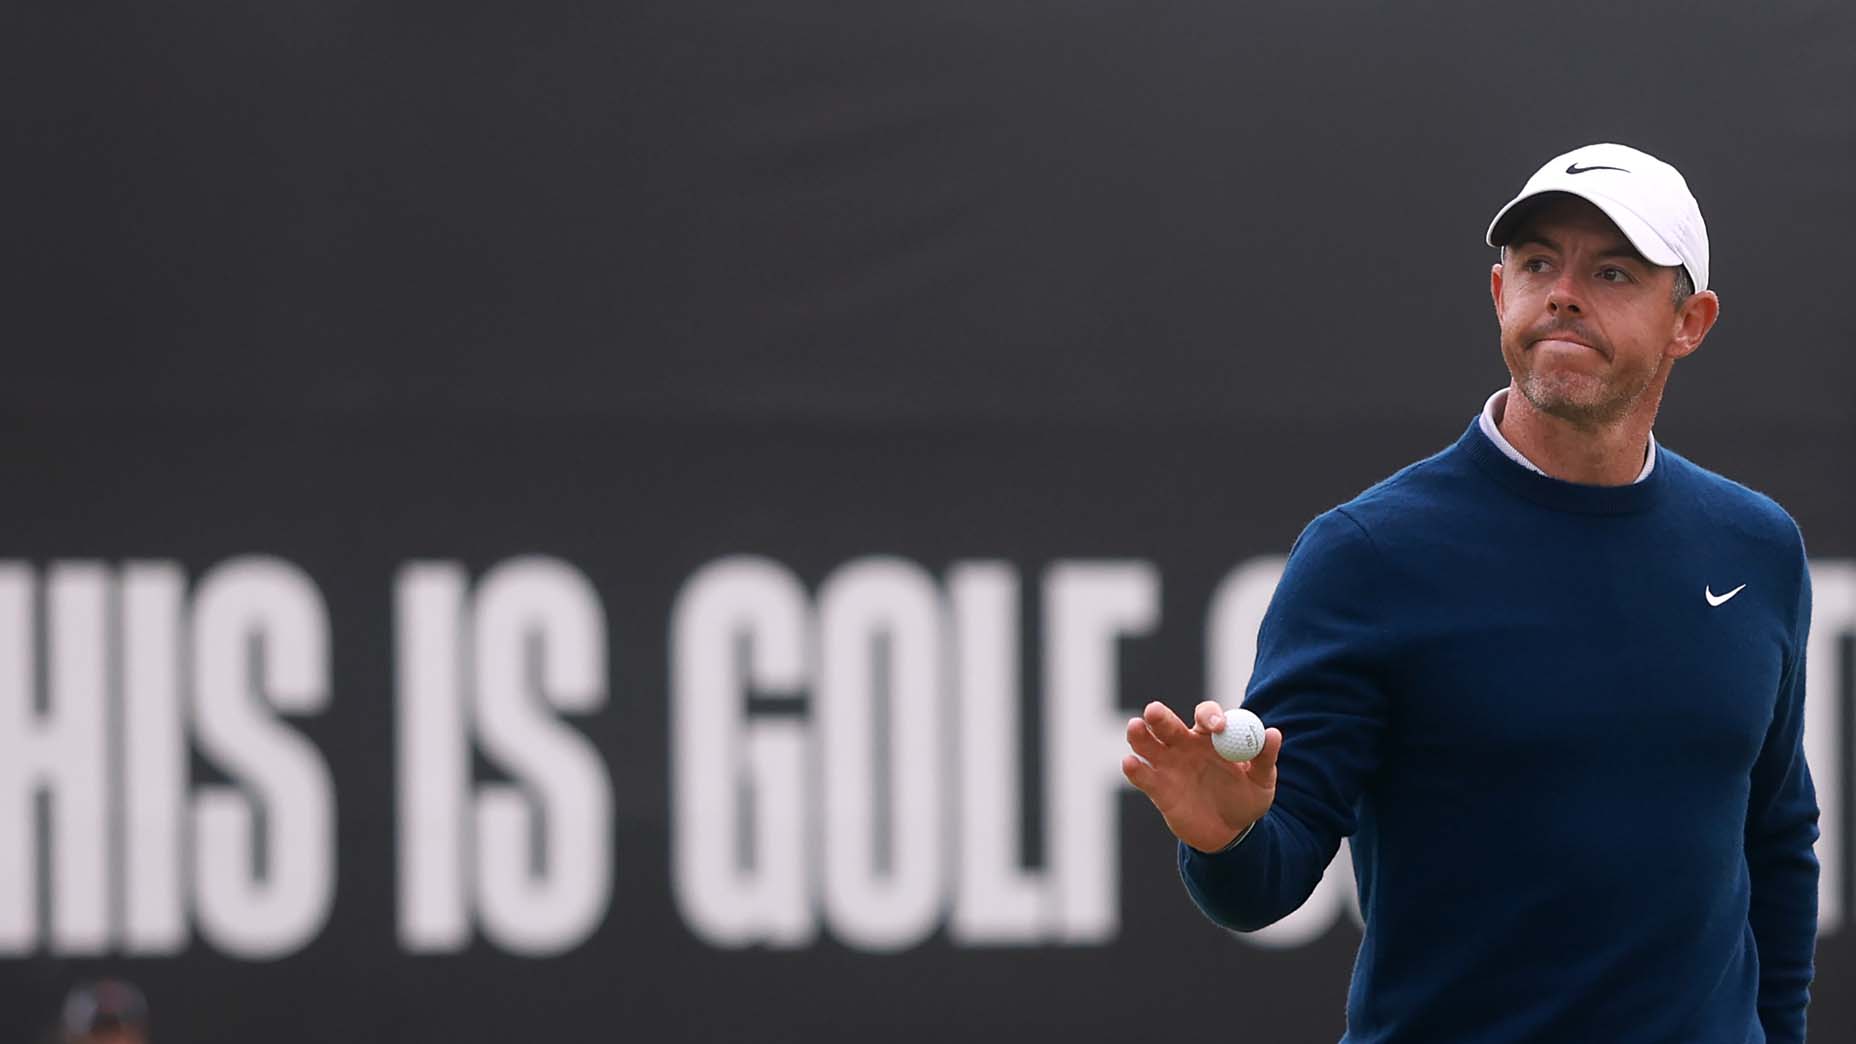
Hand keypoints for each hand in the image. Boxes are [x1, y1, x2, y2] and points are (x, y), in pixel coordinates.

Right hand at [1122, 700, 1282, 852]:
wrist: (1229, 833)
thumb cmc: (1246, 799)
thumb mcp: (1262, 780)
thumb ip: (1265, 758)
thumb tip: (1273, 734)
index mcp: (1211, 737)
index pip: (1206, 716)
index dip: (1210, 716)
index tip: (1218, 726)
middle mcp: (1185, 745)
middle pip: (1168, 724)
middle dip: (1160, 716)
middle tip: (1154, 711)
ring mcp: (1168, 765)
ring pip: (1148, 744)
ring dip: (1139, 735)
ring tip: (1135, 727)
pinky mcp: (1157, 788)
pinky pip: (1143, 776)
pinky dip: (1134, 769)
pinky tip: (1131, 763)